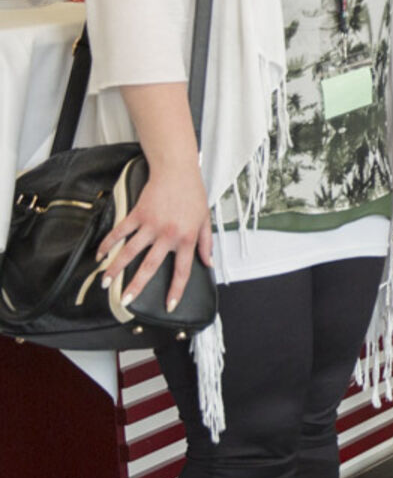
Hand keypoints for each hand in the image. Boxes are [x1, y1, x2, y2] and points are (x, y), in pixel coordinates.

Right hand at [96, 162, 211, 310]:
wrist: (177, 172)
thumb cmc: (192, 195)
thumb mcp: (205, 220)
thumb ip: (206, 243)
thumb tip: (208, 262)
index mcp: (187, 239)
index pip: (182, 270)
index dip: (175, 290)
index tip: (169, 305)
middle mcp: (168, 235)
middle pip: (150, 266)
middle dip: (136, 285)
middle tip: (125, 300)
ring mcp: (151, 225)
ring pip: (130, 251)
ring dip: (115, 268)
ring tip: (105, 282)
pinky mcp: (137, 214)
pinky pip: (119, 232)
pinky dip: (108, 244)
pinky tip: (99, 255)